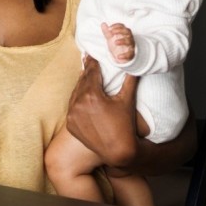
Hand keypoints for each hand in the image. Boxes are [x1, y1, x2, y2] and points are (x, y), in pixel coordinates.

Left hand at [66, 57, 140, 173]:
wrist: (118, 152)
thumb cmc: (125, 125)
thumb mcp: (128, 100)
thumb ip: (130, 79)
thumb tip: (134, 62)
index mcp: (92, 96)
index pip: (91, 73)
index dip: (92, 62)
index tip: (92, 54)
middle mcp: (78, 104)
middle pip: (82, 82)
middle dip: (87, 72)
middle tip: (89, 61)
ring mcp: (72, 115)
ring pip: (76, 94)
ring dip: (82, 86)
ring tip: (86, 77)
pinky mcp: (70, 125)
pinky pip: (72, 107)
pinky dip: (77, 100)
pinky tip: (82, 96)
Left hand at [104, 23, 134, 63]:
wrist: (120, 57)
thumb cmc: (117, 46)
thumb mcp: (110, 39)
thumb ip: (107, 32)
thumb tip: (103, 24)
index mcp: (124, 33)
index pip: (122, 26)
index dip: (116, 26)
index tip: (109, 28)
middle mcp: (129, 38)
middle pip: (128, 32)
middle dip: (120, 31)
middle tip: (112, 32)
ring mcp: (130, 46)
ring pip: (130, 41)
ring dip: (122, 41)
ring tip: (115, 42)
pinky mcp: (131, 54)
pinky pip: (130, 54)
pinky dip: (124, 55)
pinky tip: (118, 56)